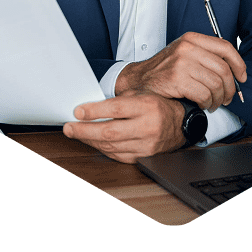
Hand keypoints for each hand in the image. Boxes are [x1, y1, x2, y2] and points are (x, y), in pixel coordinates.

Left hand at [63, 91, 186, 163]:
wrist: (181, 124)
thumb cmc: (159, 105)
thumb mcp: (142, 94)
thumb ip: (119, 100)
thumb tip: (91, 107)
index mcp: (147, 106)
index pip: (116, 109)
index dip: (94, 111)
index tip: (78, 111)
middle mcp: (148, 126)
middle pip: (110, 131)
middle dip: (85, 130)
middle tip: (69, 127)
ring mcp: (147, 144)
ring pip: (112, 146)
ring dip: (90, 140)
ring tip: (77, 134)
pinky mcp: (145, 156)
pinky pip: (118, 156)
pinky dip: (103, 149)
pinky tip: (94, 142)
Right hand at [115, 31, 246, 111]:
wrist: (139, 81)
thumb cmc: (164, 70)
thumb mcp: (184, 54)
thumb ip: (206, 56)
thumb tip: (233, 70)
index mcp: (192, 39)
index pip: (225, 47)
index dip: (239, 64)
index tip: (242, 76)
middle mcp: (187, 48)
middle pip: (223, 69)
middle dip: (230, 88)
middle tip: (227, 97)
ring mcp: (182, 63)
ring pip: (216, 84)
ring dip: (218, 99)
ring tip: (213, 103)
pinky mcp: (177, 79)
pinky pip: (205, 94)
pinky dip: (207, 103)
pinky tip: (202, 104)